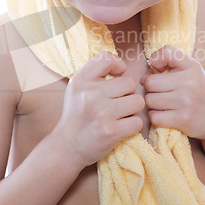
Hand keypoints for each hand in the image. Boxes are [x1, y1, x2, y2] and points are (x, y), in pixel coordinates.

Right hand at [55, 52, 144, 168]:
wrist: (67, 146)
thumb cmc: (77, 114)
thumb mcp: (77, 87)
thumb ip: (95, 73)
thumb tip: (122, 67)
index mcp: (81, 80)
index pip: (107, 58)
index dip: (118, 65)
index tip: (116, 76)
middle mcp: (90, 94)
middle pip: (129, 83)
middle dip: (127, 93)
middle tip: (116, 103)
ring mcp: (101, 113)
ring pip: (138, 101)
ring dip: (132, 109)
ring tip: (119, 115)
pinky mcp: (111, 132)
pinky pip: (137, 121)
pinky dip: (132, 126)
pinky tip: (120, 127)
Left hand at [140, 45, 204, 139]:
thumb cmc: (195, 92)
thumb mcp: (188, 73)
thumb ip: (164, 68)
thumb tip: (142, 80)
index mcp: (192, 66)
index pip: (166, 52)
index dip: (156, 60)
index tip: (161, 70)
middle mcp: (190, 81)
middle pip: (150, 82)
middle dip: (151, 89)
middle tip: (162, 93)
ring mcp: (187, 101)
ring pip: (150, 100)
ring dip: (152, 105)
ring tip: (164, 105)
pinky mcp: (183, 119)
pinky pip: (154, 116)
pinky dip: (156, 117)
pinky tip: (165, 115)